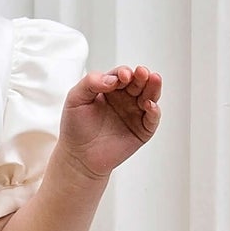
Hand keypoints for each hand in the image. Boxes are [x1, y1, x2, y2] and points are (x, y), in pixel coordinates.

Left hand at [58, 64, 161, 181]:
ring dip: (153, 87)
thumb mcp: (75, 98)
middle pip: (139, 82)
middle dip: (142, 76)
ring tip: (154, 79)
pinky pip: (152, 118)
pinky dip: (154, 111)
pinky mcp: (142, 131)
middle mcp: (124, 99)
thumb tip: (112, 78)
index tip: (122, 76)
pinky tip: (150, 105)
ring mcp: (134, 114)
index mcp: (110, 89)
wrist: (78, 157)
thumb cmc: (75, 128)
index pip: (121, 75)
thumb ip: (90, 82)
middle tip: (142, 73)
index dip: (124, 73)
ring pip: (149, 96)